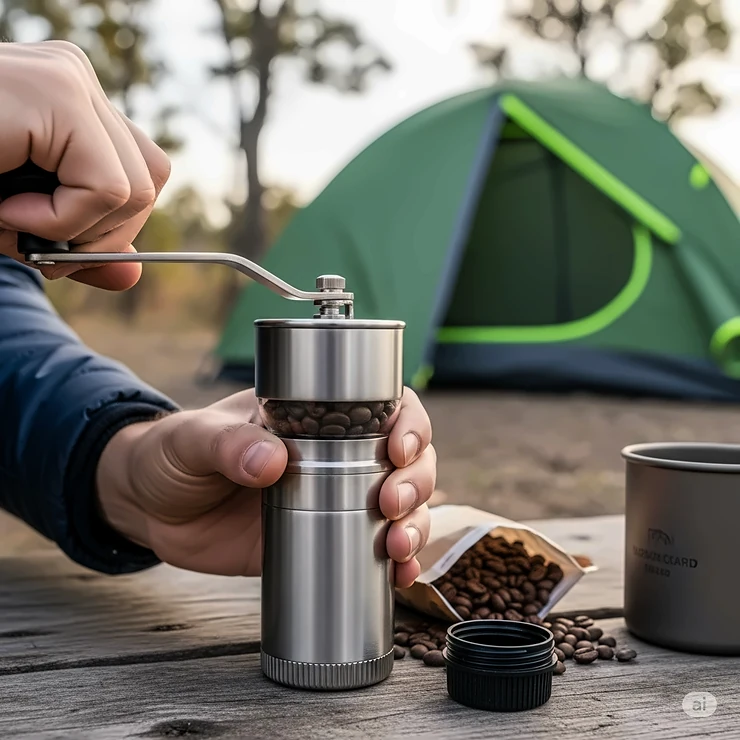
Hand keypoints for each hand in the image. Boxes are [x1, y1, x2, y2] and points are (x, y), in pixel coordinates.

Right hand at [0, 41, 169, 289]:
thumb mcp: (21, 221)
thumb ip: (77, 243)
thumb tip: (133, 274)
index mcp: (73, 104)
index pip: (143, 175)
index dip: (114, 225)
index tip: (58, 242)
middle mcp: (77, 80)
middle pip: (148, 183)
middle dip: (98, 235)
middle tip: (32, 241)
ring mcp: (69, 79)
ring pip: (134, 191)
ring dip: (72, 230)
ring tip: (8, 217)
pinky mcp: (55, 92)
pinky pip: (104, 188)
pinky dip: (61, 220)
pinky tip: (5, 210)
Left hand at [97, 388, 434, 586]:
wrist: (152, 508)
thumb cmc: (173, 453)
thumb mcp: (193, 439)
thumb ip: (226, 444)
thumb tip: (270, 461)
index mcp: (314, 416)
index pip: (382, 406)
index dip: (407, 423)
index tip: (399, 449)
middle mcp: (336, 455)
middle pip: (407, 460)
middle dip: (415, 482)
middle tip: (392, 505)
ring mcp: (334, 500)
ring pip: (402, 506)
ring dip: (415, 525)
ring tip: (397, 548)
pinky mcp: (322, 540)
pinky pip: (372, 550)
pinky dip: (395, 564)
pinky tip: (399, 575)